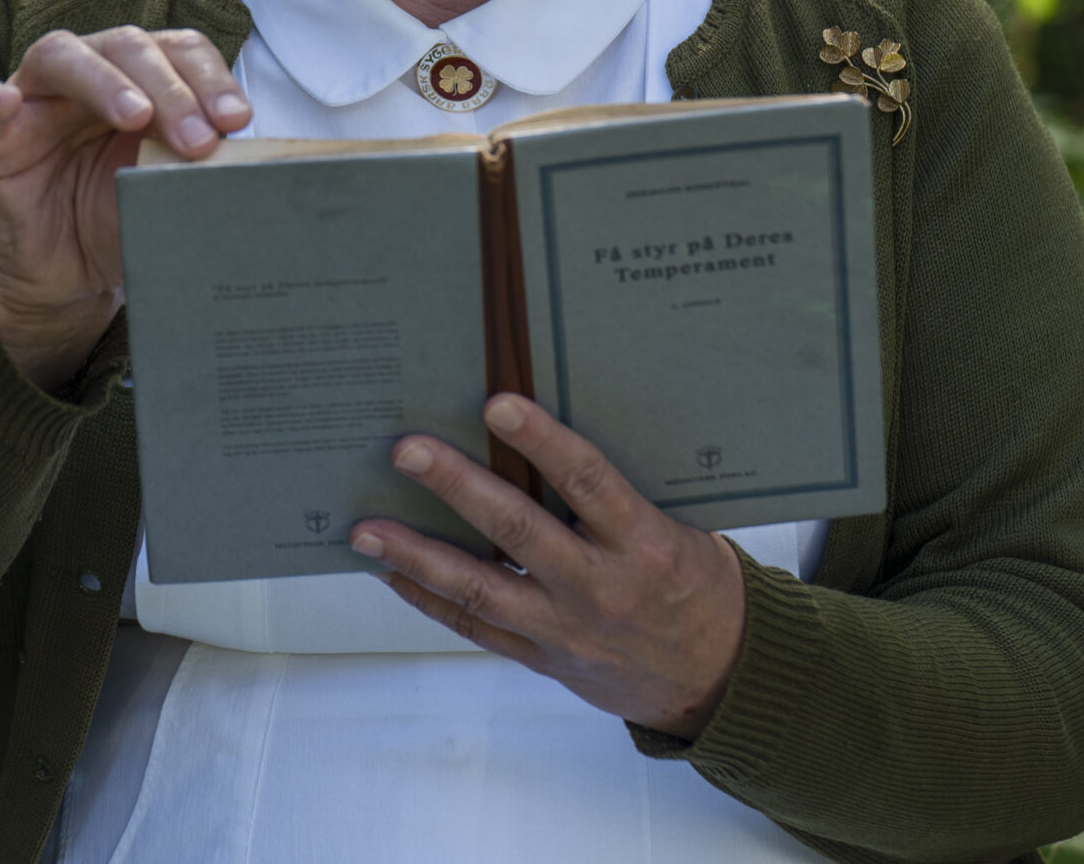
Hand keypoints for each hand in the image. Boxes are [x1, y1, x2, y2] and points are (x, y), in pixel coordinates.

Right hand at [0, 27, 249, 391]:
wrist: (64, 277)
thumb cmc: (120, 221)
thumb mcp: (170, 194)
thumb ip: (202, 170)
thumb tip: (262, 167)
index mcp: (142, 80)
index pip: (179, 51)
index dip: (210, 78)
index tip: (238, 120)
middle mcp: (90, 75)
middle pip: (127, 46)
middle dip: (170, 88)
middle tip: (198, 141)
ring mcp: (36, 98)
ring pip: (61, 55)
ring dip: (103, 80)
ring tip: (135, 116)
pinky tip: (4, 103)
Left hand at [350, 394, 747, 738]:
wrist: (717, 679)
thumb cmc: (696, 585)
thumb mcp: (679, 528)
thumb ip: (617, 494)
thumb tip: (542, 436)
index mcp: (644, 544)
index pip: (588, 482)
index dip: (543, 441)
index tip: (498, 404)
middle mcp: (600, 587)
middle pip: (517, 531)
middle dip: (456, 487)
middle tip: (406, 450)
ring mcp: (565, 628)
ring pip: (480, 589)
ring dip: (416, 554)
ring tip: (365, 528)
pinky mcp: (543, 658)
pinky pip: (476, 627)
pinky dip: (429, 598)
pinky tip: (391, 571)